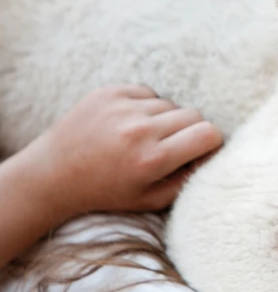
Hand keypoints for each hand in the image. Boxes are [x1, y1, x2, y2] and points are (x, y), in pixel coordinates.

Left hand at [23, 85, 222, 215]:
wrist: (51, 174)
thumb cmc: (106, 192)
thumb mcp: (150, 199)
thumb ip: (188, 180)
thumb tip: (212, 156)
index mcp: (152, 159)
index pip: (208, 134)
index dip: (210, 143)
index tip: (199, 151)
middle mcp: (139, 130)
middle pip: (194, 115)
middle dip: (190, 131)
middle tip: (172, 146)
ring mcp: (123, 108)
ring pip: (171, 104)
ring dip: (166, 120)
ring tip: (145, 137)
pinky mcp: (109, 92)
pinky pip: (149, 93)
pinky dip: (146, 107)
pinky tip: (129, 124)